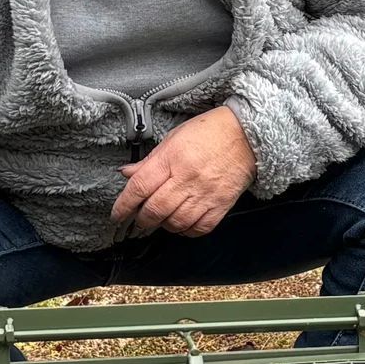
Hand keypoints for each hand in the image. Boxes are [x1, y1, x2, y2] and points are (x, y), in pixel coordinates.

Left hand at [110, 107, 255, 237]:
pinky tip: (181, 224)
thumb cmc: (209, 132)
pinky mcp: (221, 204)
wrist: (247, 134)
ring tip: (160, 220)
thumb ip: (149, 161)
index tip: (117, 215)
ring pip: (175, 222)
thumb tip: (127, 174)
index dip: (123, 206)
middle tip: (138, 220)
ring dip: (163, 226)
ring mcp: (205, 193)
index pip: (139, 187)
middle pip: (155, 210)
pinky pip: (199, 228)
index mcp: (172, 158)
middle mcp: (187, 178)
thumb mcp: (173, 138)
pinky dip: (186, 231)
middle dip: (142, 220)